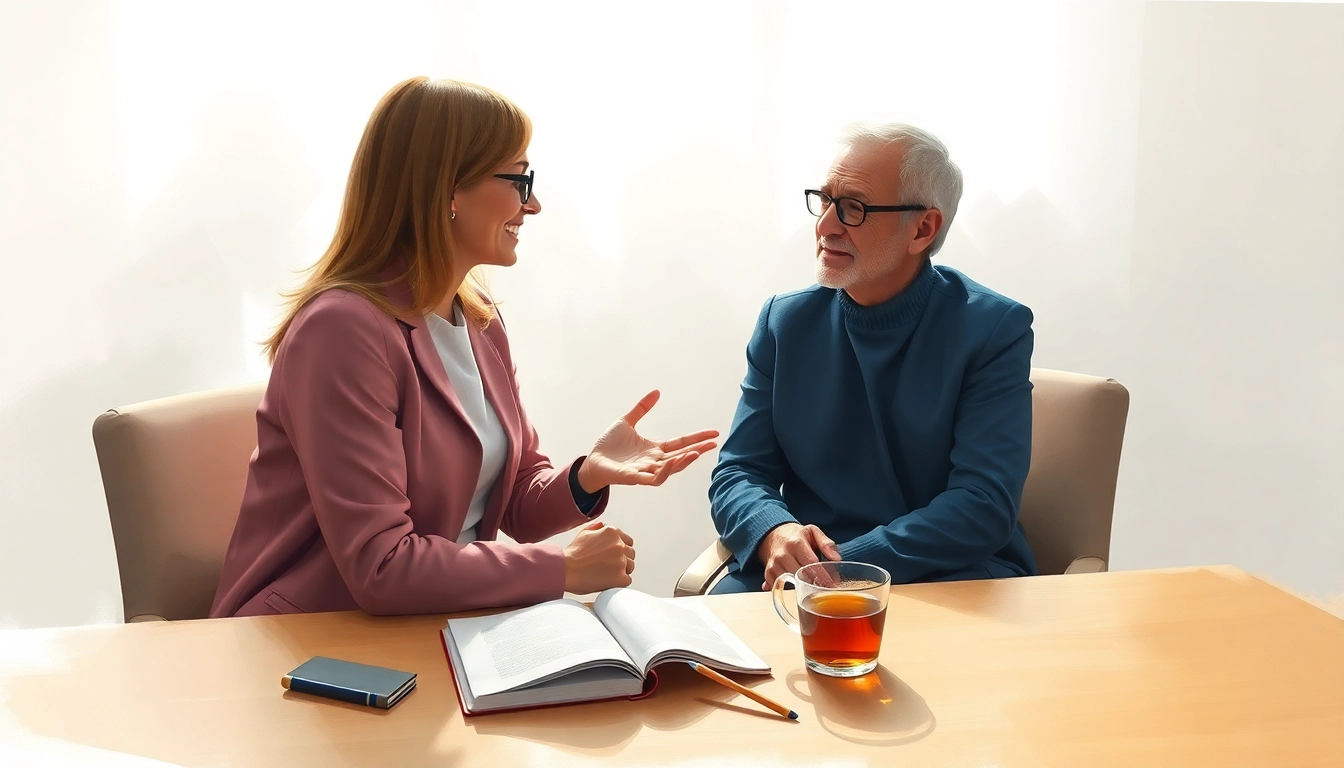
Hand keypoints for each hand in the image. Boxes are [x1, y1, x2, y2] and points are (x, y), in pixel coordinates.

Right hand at [562, 522, 635, 593]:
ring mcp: (621, 562)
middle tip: (609, 565)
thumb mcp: (584, 533)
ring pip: (631, 566)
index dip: (621, 549)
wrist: (566, 570)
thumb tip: (604, 527)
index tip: (614, 555)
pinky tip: (608, 580)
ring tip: (607, 573)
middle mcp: (619, 545)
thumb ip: (598, 528)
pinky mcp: (620, 578)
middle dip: (622, 559)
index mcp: (612, 533)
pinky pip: (627, 580)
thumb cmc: (572, 554)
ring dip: (622, 570)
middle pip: (630, 554)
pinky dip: (619, 582)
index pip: (628, 541)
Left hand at [576, 390, 718, 491]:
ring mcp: (646, 470)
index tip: (713, 434)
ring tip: (696, 453)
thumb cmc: (608, 446)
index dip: (696, 438)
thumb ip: (641, 408)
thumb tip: (657, 392)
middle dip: (698, 450)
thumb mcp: (627, 421)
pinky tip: (671, 462)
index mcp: (654, 449)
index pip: (680, 443)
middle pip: (681, 456)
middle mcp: (654, 461)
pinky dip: (663, 472)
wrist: (592, 461)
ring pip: (670, 470)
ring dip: (683, 462)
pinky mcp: (634, 478)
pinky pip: (653, 478)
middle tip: (713, 444)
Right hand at [757, 523, 840, 589]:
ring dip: (801, 588)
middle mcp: (783, 555)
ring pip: (789, 583)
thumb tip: (836, 558)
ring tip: (813, 590)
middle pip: (800, 575)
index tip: (832, 583)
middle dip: (814, 583)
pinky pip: (777, 587)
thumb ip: (826, 543)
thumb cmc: (795, 535)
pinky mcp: (768, 573)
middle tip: (824, 589)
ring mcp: (774, 565)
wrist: (773, 534)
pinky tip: (796, 591)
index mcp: (796, 543)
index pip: (811, 563)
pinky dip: (786, 591)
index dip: (823, 574)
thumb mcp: (812, 531)